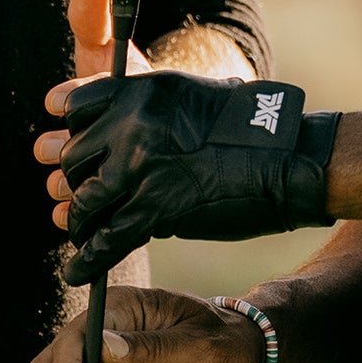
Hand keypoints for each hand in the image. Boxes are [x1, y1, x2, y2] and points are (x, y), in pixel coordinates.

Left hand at [41, 72, 337, 277]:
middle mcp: (132, 125)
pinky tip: (77, 271)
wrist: (288, 159)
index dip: (73, 132)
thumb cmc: (247, 128)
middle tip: (76, 193)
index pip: (75, 108)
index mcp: (139, 91)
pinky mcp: (157, 209)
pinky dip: (88, 259)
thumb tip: (108, 130)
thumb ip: (144, 108)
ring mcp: (142, 167)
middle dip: (74, 179)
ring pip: (85, 199)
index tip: (75, 146)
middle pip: (74, 157)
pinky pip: (107, 238)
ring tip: (79, 230)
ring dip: (79, 219)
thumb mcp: (186, 98)